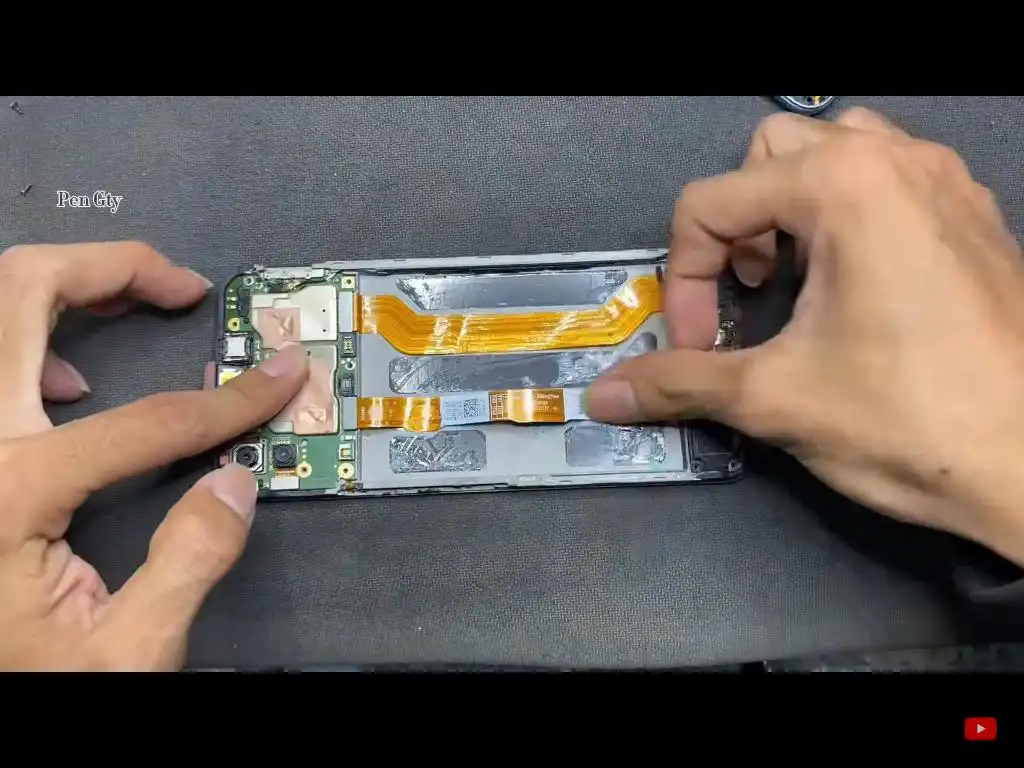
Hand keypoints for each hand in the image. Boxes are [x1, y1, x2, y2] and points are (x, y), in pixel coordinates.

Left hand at [0, 242, 308, 669]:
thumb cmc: (25, 682)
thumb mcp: (125, 651)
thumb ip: (188, 563)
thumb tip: (235, 483)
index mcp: (10, 488)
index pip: (150, 418)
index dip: (232, 398)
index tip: (280, 374)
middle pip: (23, 292)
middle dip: (115, 267)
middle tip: (181, 284)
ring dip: (69, 288)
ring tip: (136, 305)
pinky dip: (33, 339)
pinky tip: (72, 384)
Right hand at [585, 108, 1023, 565]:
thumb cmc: (911, 420)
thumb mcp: (774, 398)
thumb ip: (679, 383)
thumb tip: (605, 394)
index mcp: (844, 185)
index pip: (711, 202)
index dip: (684, 280)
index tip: (698, 345)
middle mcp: (898, 162)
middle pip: (769, 153)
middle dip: (737, 225)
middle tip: (747, 295)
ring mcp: (945, 184)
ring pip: (835, 153)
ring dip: (791, 209)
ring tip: (794, 281)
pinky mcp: (973, 219)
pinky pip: (889, 182)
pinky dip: (847, 218)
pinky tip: (852, 292)